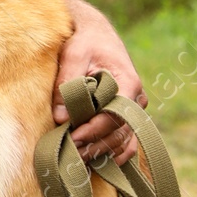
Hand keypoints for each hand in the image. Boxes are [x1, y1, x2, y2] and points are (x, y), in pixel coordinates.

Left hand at [53, 3, 145, 162]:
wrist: (96, 33)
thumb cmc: (85, 41)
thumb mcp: (74, 55)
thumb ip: (67, 83)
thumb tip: (59, 118)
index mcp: (128, 83)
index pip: (115, 116)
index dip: (94, 131)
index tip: (73, 138)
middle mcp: (136, 99)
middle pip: (120, 132)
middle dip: (96, 146)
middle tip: (72, 156)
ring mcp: (134, 108)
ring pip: (124, 139)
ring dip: (103, 151)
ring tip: (79, 161)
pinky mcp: (126, 112)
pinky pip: (127, 138)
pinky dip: (117, 151)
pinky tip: (103, 162)